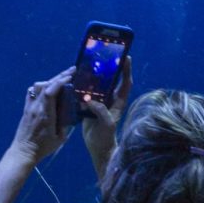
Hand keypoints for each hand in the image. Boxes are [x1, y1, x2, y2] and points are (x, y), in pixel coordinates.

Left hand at [10, 70, 74, 165]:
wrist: (23, 152)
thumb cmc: (42, 147)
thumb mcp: (59, 138)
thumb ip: (66, 124)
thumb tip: (71, 113)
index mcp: (45, 114)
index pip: (51, 91)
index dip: (60, 81)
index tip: (71, 75)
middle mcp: (36, 107)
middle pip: (45, 85)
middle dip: (59, 76)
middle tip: (71, 70)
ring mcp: (29, 107)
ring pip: (38, 87)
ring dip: (50, 80)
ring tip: (61, 79)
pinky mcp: (26, 109)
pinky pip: (32, 92)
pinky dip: (41, 87)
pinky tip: (47, 88)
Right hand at [83, 56, 132, 182]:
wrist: (98, 148)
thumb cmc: (106, 137)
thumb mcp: (106, 124)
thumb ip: (100, 111)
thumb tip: (90, 100)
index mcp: (118, 102)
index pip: (125, 82)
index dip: (126, 70)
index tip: (126, 57)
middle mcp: (110, 99)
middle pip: (111, 80)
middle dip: (109, 67)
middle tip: (104, 54)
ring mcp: (100, 102)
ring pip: (98, 85)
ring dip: (94, 76)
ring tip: (89, 63)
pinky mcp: (89, 106)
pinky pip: (87, 93)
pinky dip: (82, 87)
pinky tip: (76, 79)